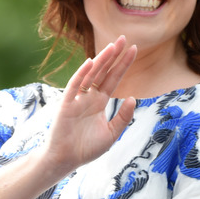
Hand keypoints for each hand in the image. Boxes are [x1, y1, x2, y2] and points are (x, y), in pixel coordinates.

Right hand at [42, 36, 136, 173]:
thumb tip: (133, 98)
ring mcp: (77, 99)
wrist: (66, 160)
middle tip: (124, 39)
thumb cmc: (86, 149)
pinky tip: (91, 63)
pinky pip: (75, 86)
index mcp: (99, 102)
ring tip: (113, 46)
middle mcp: (89, 97)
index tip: (133, 50)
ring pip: (91, 75)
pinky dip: (82, 74)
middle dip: (114, 56)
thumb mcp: (112, 133)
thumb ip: (122, 116)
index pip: (114, 79)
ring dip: (101, 60)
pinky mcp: (66, 104)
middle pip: (104, 72)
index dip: (123, 64)